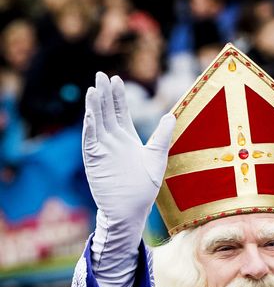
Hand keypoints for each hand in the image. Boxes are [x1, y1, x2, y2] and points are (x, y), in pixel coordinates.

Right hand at [83, 72, 174, 275]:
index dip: (118, 96)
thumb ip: (162, 137)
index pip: (120, 112)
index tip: (117, 80)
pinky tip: (90, 113)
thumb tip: (171, 115)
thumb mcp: (156, 158)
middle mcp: (113, 141)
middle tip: (101, 76)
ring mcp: (102, 150)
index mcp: (127, 139)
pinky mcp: (95, 161)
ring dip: (94, 107)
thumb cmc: (143, 189)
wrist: (131, 211)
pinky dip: (89, 127)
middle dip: (104, 95)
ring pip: (96, 123)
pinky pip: (91, 141)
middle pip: (107, 113)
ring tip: (94, 89)